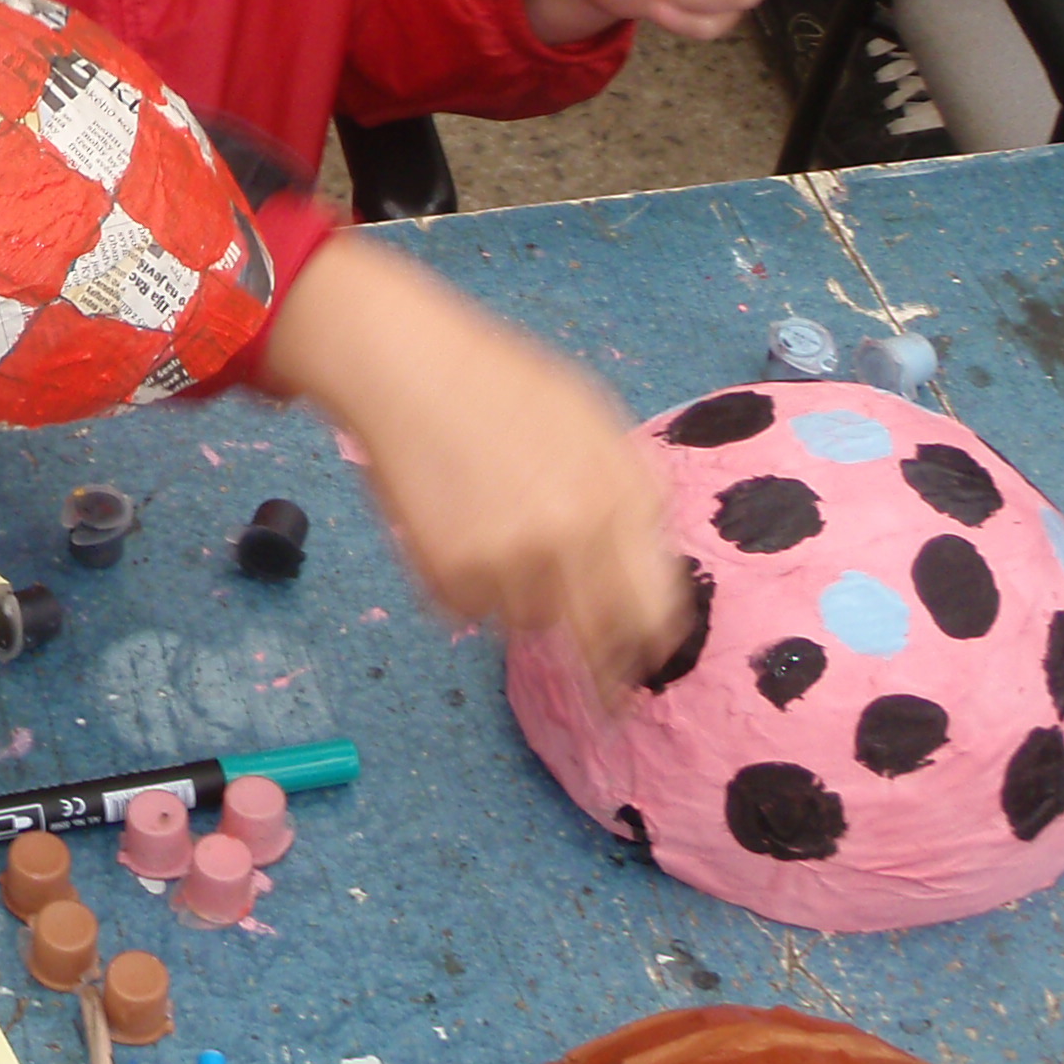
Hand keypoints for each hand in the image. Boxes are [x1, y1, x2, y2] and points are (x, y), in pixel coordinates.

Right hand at [261, 236, 685, 702]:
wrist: (407, 366)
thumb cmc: (501, 383)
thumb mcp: (594, 423)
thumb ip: (632, 495)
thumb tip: (651, 569)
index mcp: (621, 498)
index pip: (656, 609)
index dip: (651, 646)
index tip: (643, 665)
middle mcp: (574, 538)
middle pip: (599, 641)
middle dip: (600, 673)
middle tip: (598, 697)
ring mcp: (510, 560)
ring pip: (529, 622)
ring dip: (520, 597)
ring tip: (491, 530)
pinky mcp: (450, 575)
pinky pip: (470, 609)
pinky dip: (463, 584)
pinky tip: (450, 524)